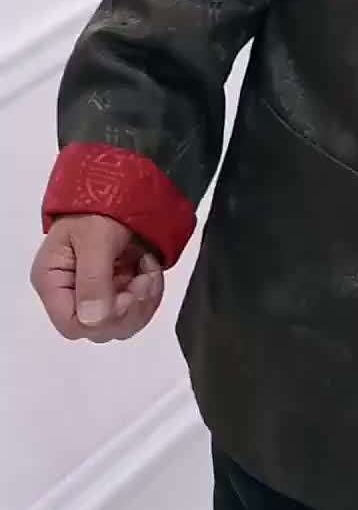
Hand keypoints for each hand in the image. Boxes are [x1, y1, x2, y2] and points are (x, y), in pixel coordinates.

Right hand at [30, 214, 164, 342]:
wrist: (118, 181)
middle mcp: (70, 292)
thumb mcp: (95, 237)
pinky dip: (149, 292)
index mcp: (53, 281)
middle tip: (145, 276)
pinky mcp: (116, 287)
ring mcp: (95, 291)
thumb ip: (94, 279)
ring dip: (144, 300)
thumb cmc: (98, 203)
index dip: (102, 320)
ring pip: (122, 323)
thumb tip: (93, 320)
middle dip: (130, 308)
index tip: (127, 295)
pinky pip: (135, 308)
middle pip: (100, 328)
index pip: (72, 324)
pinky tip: (151, 268)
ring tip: (149, 268)